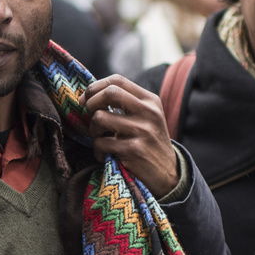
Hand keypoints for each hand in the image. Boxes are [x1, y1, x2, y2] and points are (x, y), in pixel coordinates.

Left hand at [79, 75, 178, 197]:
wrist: (168, 175)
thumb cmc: (149, 144)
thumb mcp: (146, 118)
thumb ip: (124, 104)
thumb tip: (87, 97)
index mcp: (150, 100)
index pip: (117, 80)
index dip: (95, 87)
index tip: (86, 100)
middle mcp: (149, 112)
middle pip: (109, 93)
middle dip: (91, 104)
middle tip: (91, 118)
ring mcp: (142, 131)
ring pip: (100, 118)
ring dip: (93, 131)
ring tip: (101, 139)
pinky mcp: (134, 150)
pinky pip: (101, 143)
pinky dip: (98, 151)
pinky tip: (106, 155)